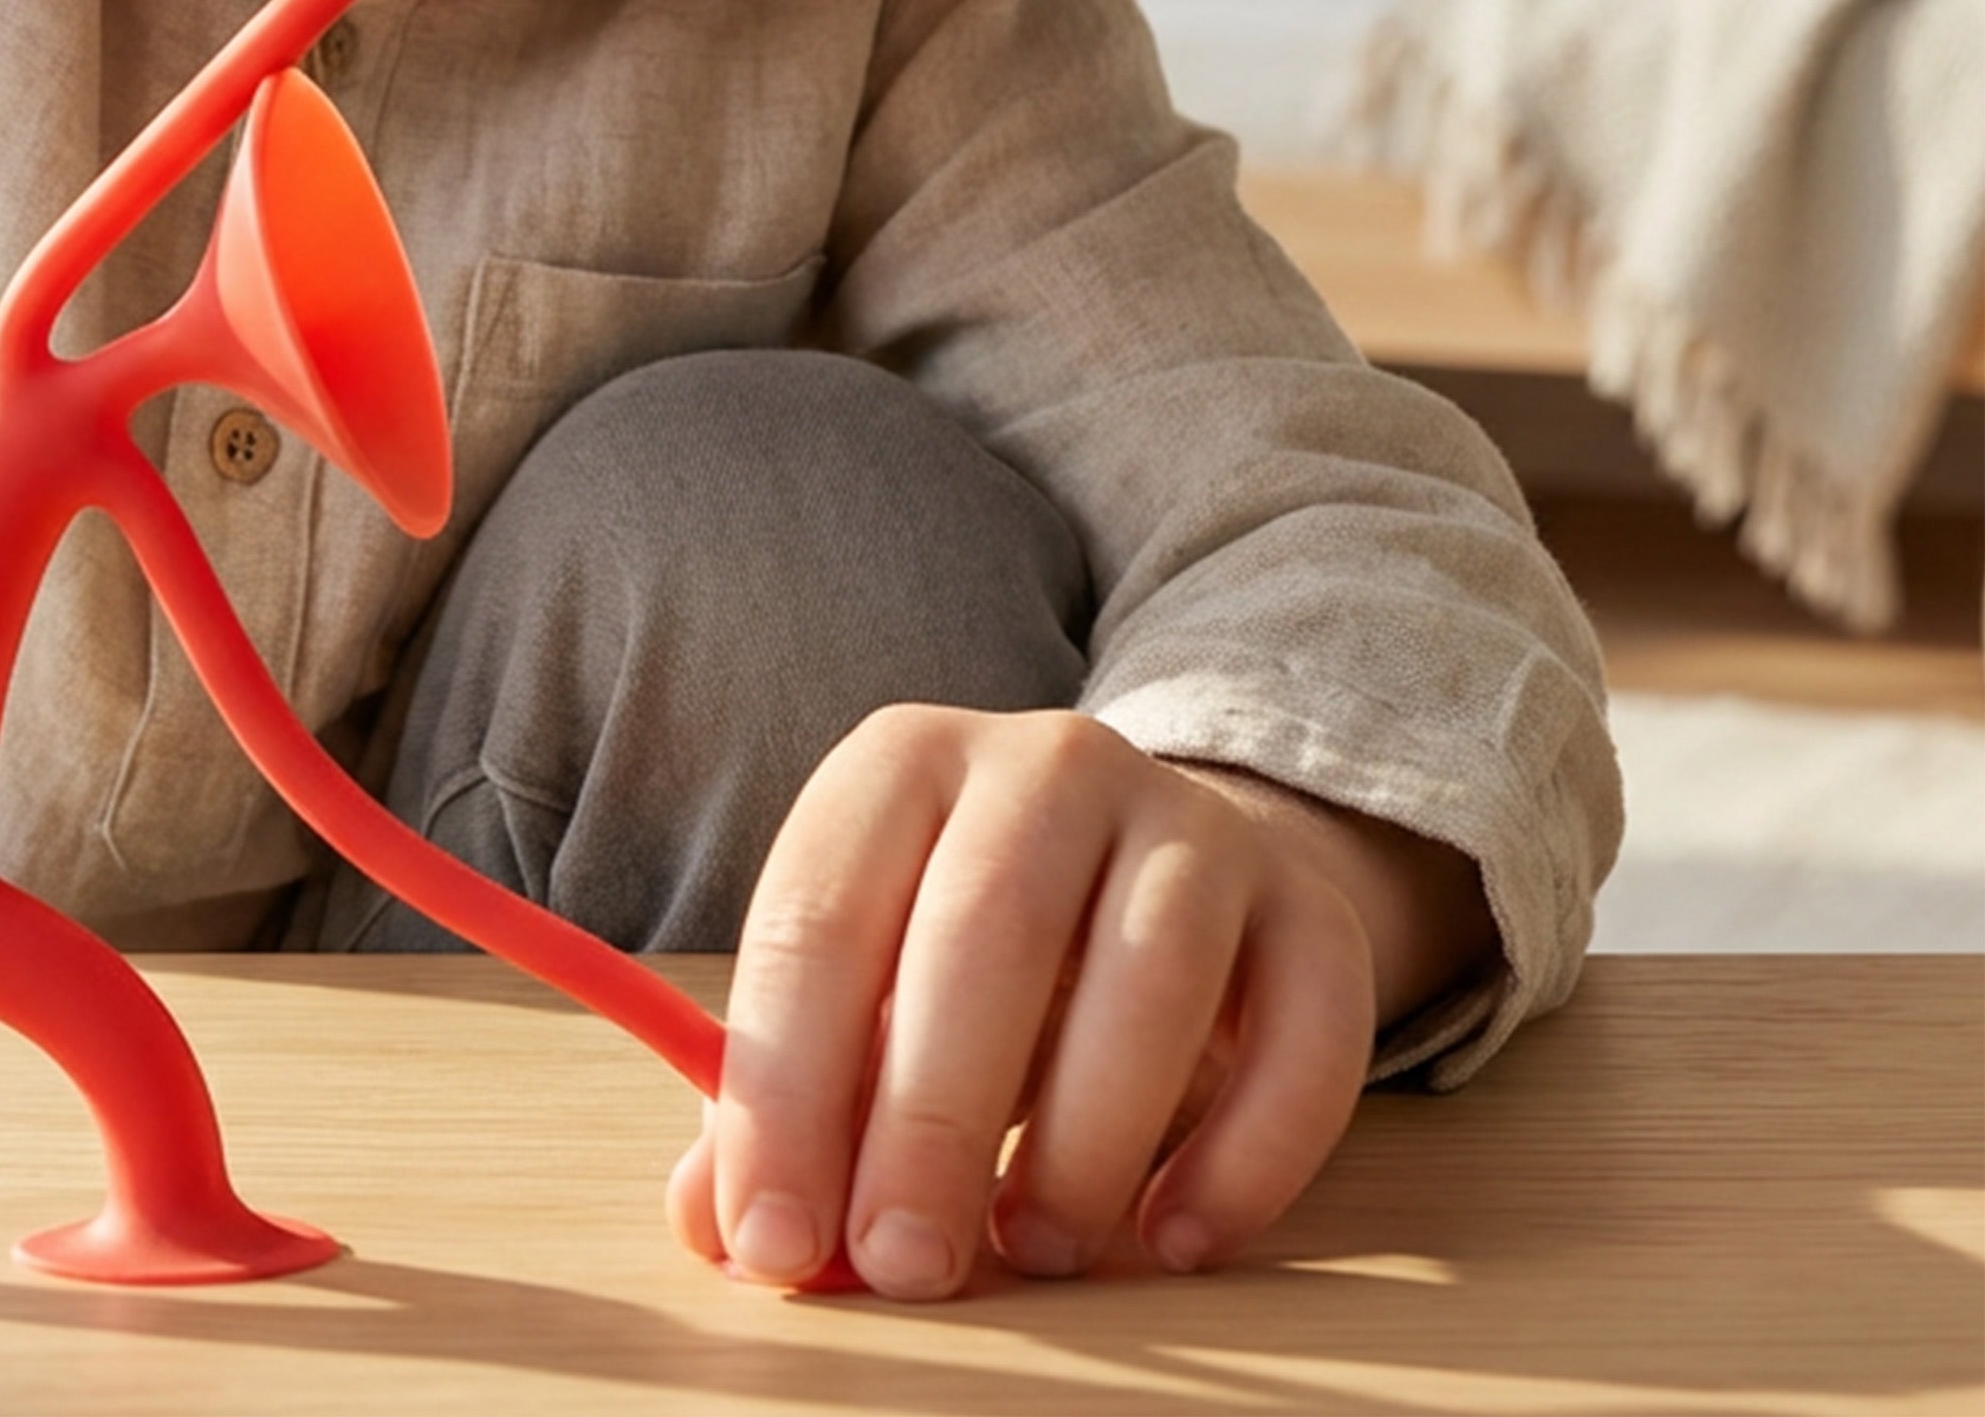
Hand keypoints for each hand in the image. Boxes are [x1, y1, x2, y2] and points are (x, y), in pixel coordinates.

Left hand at [667, 708, 1474, 1298]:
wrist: (1164, 872)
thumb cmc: (973, 954)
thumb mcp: (869, 992)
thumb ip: (791, 1096)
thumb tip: (716, 1220)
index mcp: (903, 763)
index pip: (818, 913)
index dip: (785, 1086)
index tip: (775, 1235)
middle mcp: (1047, 764)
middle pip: (981, 932)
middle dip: (929, 1120)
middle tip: (904, 1264)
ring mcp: (1191, 824)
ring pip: (1148, 976)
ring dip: (1084, 1139)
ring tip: (1037, 1247)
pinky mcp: (1311, 912)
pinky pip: (1302, 1041)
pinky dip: (1241, 1158)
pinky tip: (1175, 1235)